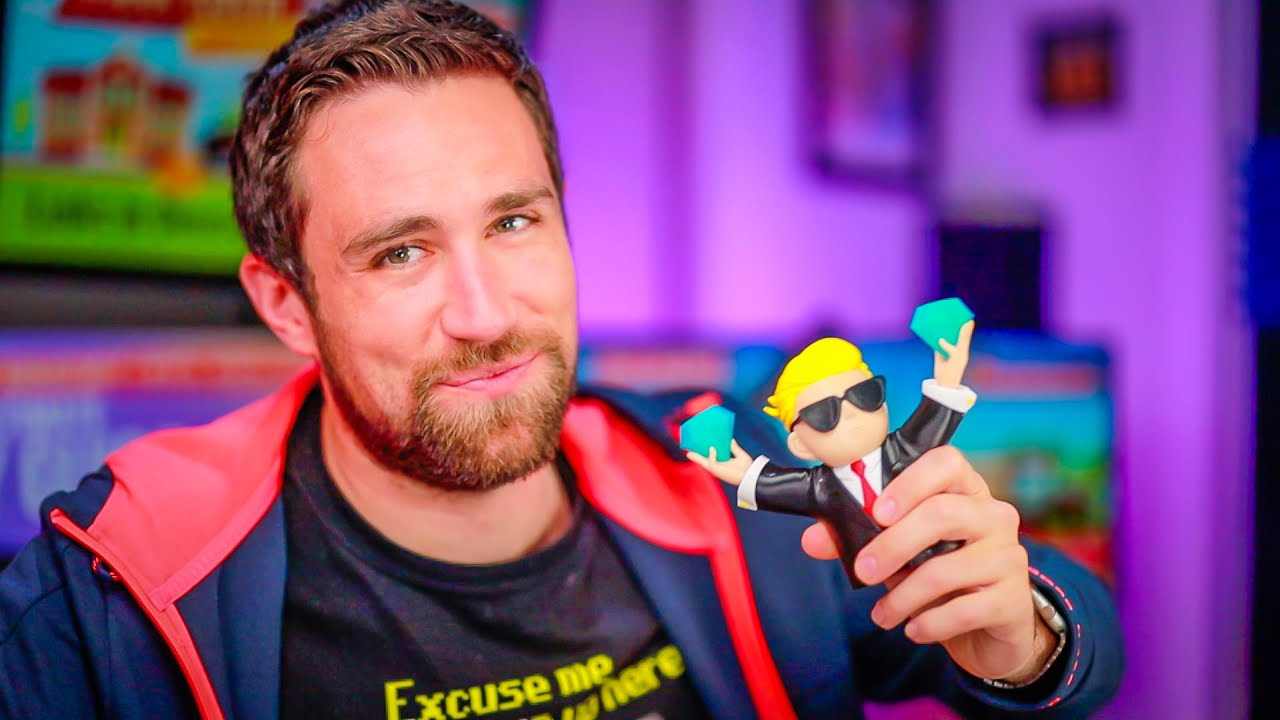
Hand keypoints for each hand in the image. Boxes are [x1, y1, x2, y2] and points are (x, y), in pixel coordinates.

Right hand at [685, 440, 754, 485]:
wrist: (749, 475)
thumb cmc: (747, 468)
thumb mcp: (740, 455)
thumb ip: (734, 448)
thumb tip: (731, 440)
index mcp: (723, 463)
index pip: (711, 457)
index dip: (705, 452)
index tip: (701, 446)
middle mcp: (718, 467)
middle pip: (704, 461)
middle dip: (696, 456)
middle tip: (688, 450)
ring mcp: (717, 469)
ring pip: (703, 463)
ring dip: (696, 457)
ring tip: (688, 452)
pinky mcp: (717, 471)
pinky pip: (711, 462)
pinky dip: (711, 455)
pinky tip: (712, 449)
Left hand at [799, 446, 1045, 680]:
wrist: (990, 629)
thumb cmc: (940, 575)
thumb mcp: (899, 552)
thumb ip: (858, 540)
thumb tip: (811, 540)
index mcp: (964, 491)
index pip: (947, 462)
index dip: (910, 482)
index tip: (877, 511)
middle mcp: (993, 516)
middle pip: (942, 513)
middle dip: (892, 545)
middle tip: (862, 571)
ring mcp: (1009, 556)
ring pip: (946, 568)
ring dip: (902, 596)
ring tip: (883, 614)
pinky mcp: (1014, 600)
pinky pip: (963, 610)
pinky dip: (928, 623)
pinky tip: (913, 629)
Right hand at [933, 320, 974, 388]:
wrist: (944, 384)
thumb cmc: (954, 371)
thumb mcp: (956, 358)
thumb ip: (951, 348)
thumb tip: (941, 339)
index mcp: (962, 350)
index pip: (965, 336)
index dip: (967, 327)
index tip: (968, 318)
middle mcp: (955, 349)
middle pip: (956, 335)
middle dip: (955, 326)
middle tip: (954, 316)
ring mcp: (946, 351)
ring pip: (946, 338)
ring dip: (944, 331)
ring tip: (942, 322)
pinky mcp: (938, 354)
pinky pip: (935, 344)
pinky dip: (933, 338)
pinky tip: (930, 332)